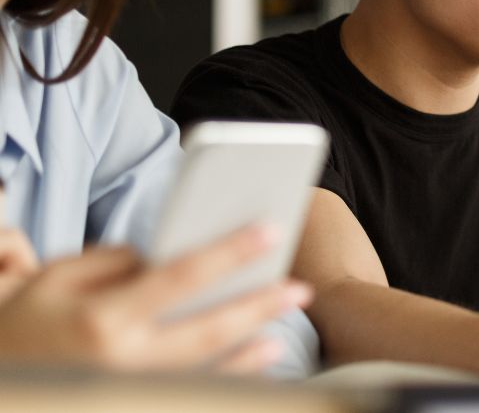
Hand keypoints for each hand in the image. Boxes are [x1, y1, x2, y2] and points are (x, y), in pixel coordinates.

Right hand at [0, 225, 311, 372]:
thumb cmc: (29, 319)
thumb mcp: (58, 278)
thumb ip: (116, 259)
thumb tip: (168, 251)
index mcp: (102, 319)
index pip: (179, 277)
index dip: (229, 252)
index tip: (271, 229)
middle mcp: (122, 362)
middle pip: (208, 331)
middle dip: (259, 305)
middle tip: (301, 287)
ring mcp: (133, 389)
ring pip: (209, 368)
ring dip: (254, 344)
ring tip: (287, 316)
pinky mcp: (138, 400)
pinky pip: (197, 387)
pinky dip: (234, 371)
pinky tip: (260, 353)